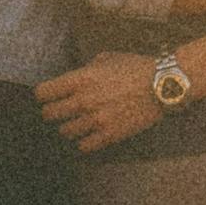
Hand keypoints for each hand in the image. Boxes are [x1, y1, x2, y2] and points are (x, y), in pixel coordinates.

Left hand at [37, 52, 165, 151]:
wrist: (162, 84)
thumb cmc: (136, 67)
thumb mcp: (106, 59)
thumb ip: (85, 70)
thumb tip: (74, 80)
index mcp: (80, 79)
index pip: (43, 93)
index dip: (43, 95)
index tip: (49, 97)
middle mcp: (83, 101)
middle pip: (49, 115)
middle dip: (53, 112)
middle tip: (61, 111)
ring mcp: (95, 120)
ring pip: (65, 132)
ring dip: (69, 127)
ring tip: (78, 123)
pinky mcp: (109, 134)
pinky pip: (83, 146)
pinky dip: (83, 141)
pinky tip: (90, 134)